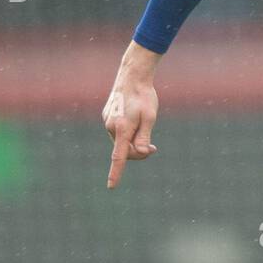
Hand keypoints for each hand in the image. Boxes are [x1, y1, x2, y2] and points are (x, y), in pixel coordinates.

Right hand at [102, 43, 160, 188]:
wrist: (132, 76)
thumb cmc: (144, 96)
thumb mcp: (150, 117)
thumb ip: (144, 136)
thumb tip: (141, 152)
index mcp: (122, 128)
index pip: (119, 156)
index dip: (116, 173)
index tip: (111, 186)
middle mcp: (111, 126)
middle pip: (124, 151)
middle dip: (139, 152)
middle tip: (154, 148)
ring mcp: (108, 122)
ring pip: (122, 142)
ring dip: (134, 142)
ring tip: (146, 129)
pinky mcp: (108, 118)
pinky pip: (118, 134)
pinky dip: (128, 135)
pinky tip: (136, 121)